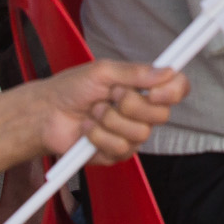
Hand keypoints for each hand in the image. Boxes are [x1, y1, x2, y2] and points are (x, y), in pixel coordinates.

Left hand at [31, 59, 188, 163]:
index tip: (155, 91)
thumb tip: (167, 71)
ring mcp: (130, 134)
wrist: (46, 113)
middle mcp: (142, 111)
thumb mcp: (103, 71)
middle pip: (162, 115)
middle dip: (132, 105)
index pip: (177, 89)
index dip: (174, 91)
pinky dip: (98, 135)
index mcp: (143, 87)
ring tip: (93, 112)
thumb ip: (135, 73)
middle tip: (111, 95)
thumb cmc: (72, 88)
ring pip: (140, 133)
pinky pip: (120, 148)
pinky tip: (87, 128)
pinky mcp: (116, 153)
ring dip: (110, 120)